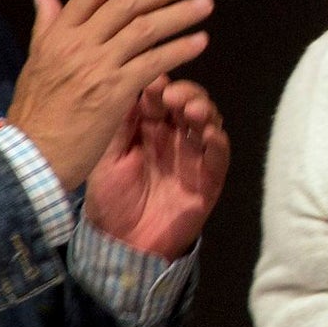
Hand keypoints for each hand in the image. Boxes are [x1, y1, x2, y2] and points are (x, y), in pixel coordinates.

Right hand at [8, 0, 215, 191]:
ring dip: (181, 13)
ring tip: (205, 5)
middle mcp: (77, 45)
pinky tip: (200, 42)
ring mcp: (97, 67)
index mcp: (57, 36)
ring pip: (145, 28)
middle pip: (126, 4)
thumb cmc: (34, 115)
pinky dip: (180, 49)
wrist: (31, 157)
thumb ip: (46, 28)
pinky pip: (155, 62)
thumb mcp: (35, 63)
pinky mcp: (115, 92)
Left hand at [81, 77, 232, 258]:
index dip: (160, 87)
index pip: (160, 98)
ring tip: (192, 110)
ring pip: (208, 123)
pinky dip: (218, 142)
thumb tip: (129, 86)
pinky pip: (219, 156)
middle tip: (173, 96)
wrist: (122, 243)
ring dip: (205, 112)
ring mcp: (194, 156)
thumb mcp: (107, 158)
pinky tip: (210, 135)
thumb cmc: (111, 200)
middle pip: (189, 104)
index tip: (154, 83)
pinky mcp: (209, 178)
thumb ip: (120, 126)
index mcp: (149, 129)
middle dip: (186, 94)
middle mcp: (174, 137)